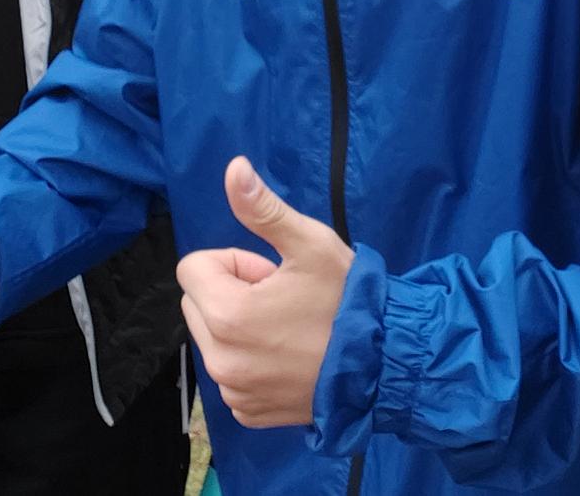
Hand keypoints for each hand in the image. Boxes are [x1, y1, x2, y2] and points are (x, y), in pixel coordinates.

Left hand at [176, 156, 354, 429]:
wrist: (385, 364)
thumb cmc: (347, 300)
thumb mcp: (311, 245)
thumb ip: (263, 208)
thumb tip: (233, 167)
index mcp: (226, 314)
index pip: (194, 268)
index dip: (234, 262)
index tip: (272, 274)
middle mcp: (220, 359)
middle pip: (198, 303)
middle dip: (232, 293)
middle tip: (283, 299)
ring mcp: (233, 391)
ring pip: (213, 338)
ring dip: (239, 327)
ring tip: (289, 328)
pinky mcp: (247, 412)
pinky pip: (230, 373)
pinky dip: (250, 362)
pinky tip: (289, 358)